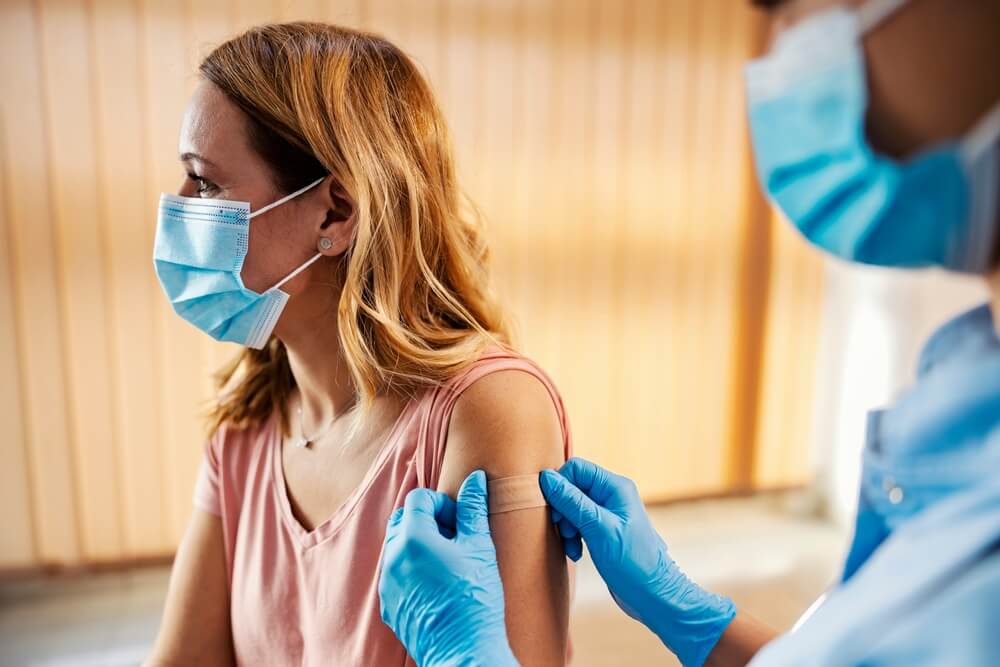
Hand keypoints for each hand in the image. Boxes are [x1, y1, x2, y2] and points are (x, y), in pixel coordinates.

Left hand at [379, 471, 517, 666]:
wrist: (464, 652)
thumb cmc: (475, 599)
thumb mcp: (479, 548)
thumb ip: (473, 509)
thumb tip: (475, 479)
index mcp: (412, 539)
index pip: (419, 499)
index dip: (442, 503)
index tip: (460, 521)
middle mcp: (392, 558)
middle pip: (403, 520)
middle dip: (427, 521)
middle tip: (455, 538)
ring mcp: (387, 584)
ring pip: (398, 548)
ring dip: (419, 545)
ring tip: (449, 562)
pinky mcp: (389, 606)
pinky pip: (396, 575)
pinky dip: (413, 570)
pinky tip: (439, 584)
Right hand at [539, 458, 735, 666]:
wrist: (652, 596)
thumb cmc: (633, 562)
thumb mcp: (599, 529)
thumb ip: (572, 502)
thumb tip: (546, 478)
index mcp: (616, 487)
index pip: (577, 469)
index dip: (559, 485)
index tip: (553, 510)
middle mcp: (611, 496)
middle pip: (572, 488)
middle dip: (561, 510)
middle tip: (564, 532)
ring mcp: (607, 514)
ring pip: (571, 508)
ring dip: (565, 527)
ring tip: (571, 546)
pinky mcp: (602, 532)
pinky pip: (577, 525)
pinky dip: (572, 538)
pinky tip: (576, 553)